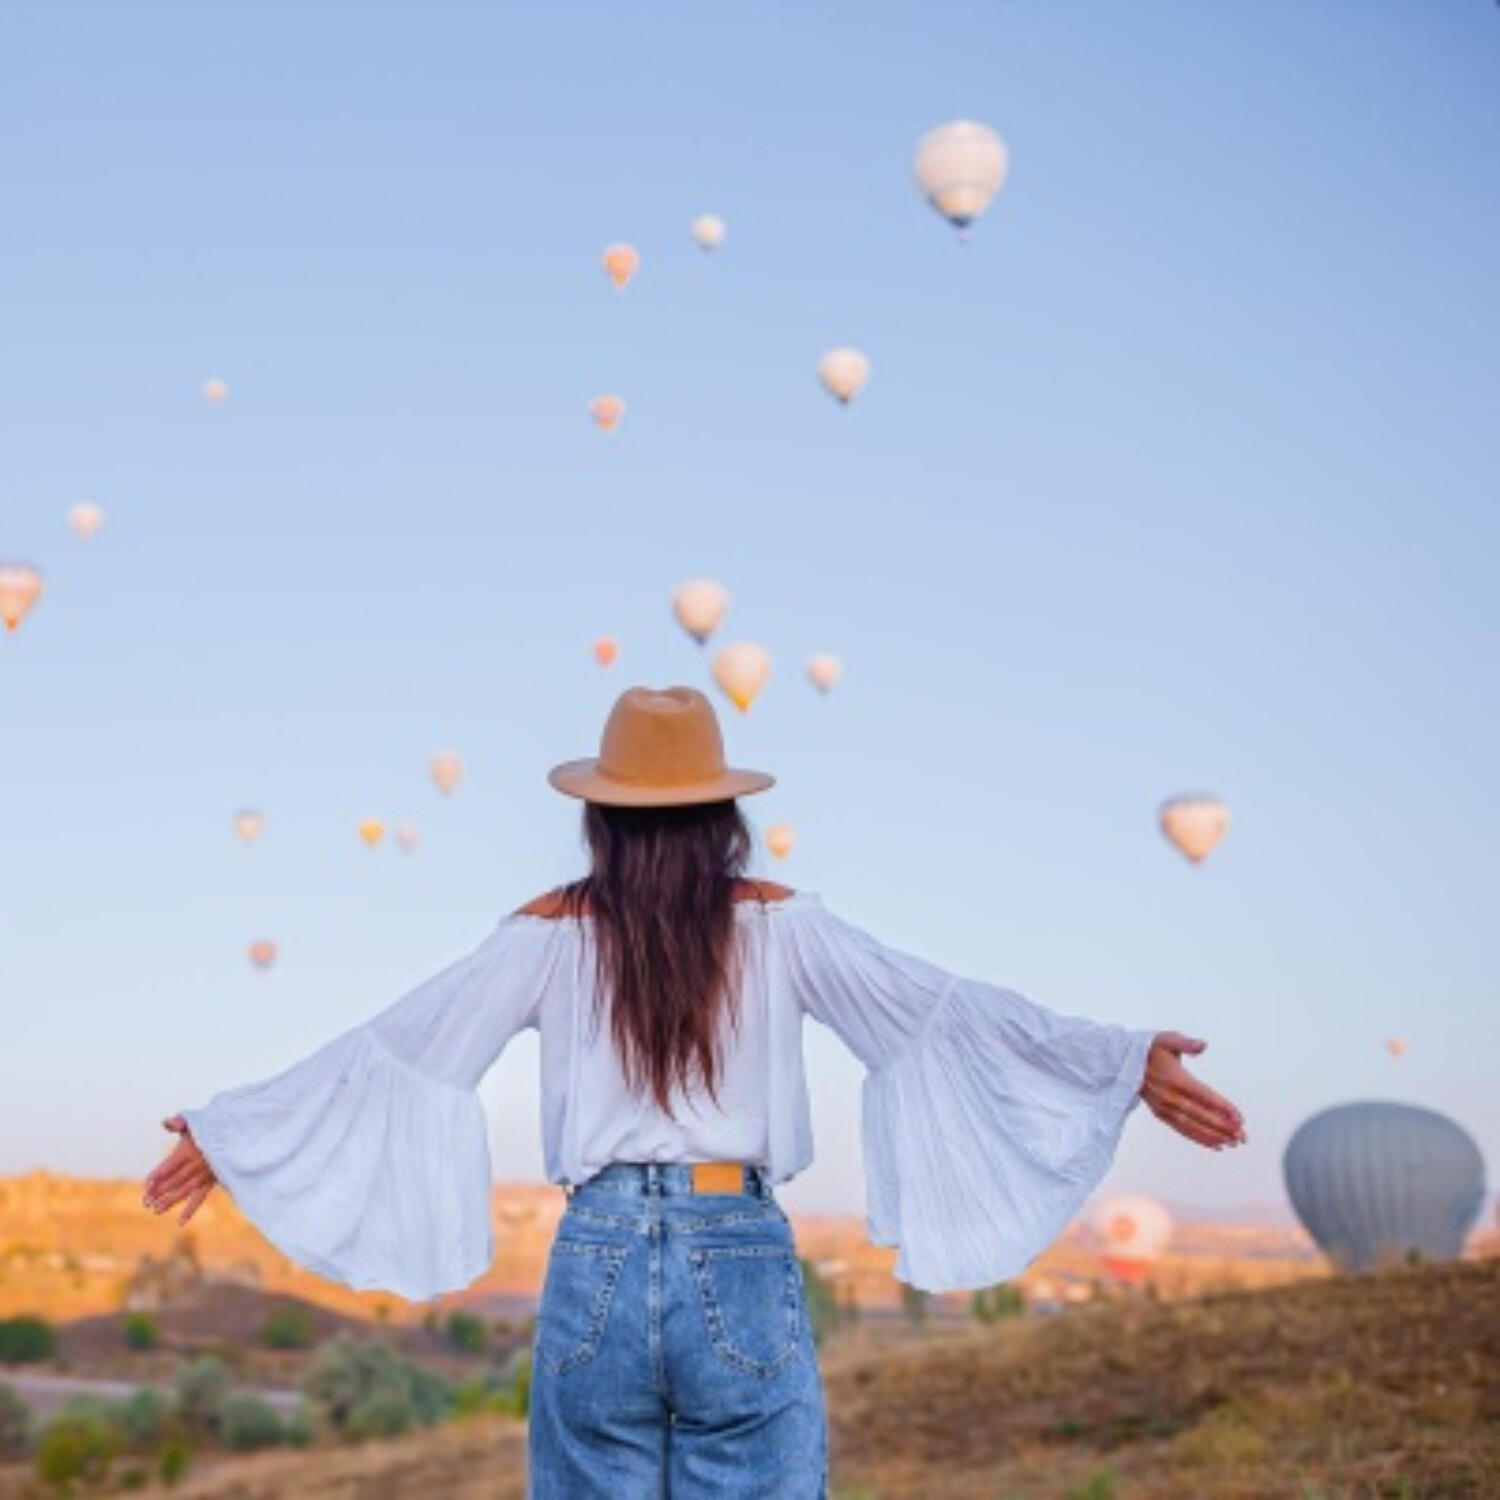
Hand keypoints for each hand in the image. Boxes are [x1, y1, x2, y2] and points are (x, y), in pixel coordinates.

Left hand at [142, 1116, 219, 1224]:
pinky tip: (181, 1221)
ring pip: (186, 1190)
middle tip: (145, 1202)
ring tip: (156, 1211)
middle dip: (159, 1191)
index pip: (170, 1165)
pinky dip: (192, 1209)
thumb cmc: (210, 1124)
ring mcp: (206, 1173)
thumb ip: (179, 1121)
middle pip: (175, 1180)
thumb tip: (165, 1123)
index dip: (157, 1175)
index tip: (146, 1186)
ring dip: (170, 1201)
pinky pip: (201, 1196)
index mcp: (190, 1149)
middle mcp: (198, 1163)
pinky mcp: (213, 1180)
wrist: (236, 1131)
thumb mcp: (195, 1120)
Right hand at [1141, 1032, 1245, 1150]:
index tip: (1239, 1117)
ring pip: (1193, 1126)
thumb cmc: (1149, 1049)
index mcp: (1175, 1078)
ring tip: (1234, 1143)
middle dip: (1223, 1127)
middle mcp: (1169, 1096)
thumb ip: (1186, 1043)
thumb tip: (1203, 1045)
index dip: (1222, 1107)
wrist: (1122, 1062)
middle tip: (1243, 1136)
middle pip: (1201, 1115)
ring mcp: (1164, 1108)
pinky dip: (1199, 1139)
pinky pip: (1182, 1130)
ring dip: (1214, 1136)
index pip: (1204, 1096)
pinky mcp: (1160, 1114)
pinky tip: (1216, 1145)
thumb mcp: (1167, 1039)